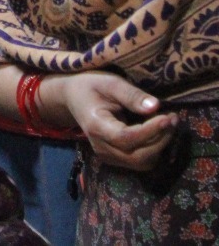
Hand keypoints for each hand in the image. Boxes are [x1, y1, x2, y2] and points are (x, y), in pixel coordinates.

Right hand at [51, 72, 179, 170]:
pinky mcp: (116, 158)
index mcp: (95, 126)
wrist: (74, 98)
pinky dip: (155, 149)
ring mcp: (107, 155)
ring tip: (169, 124)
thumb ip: (131, 95)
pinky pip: (141, 162)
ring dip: (160, 146)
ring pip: (142, 162)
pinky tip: (159, 132)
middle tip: (173, 118)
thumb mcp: (110, 83)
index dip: (150, 131)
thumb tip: (156, 106)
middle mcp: (100, 147)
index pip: (126, 138)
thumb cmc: (91, 87)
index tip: (167, 117)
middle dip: (160, 139)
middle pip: (138, 156)